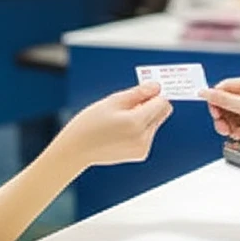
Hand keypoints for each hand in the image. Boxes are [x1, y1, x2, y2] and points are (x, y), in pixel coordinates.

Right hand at [58, 81, 172, 167]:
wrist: (76, 150)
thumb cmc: (90, 123)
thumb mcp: (113, 101)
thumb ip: (139, 93)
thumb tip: (157, 86)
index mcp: (136, 122)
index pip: (162, 102)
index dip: (154, 93)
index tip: (145, 90)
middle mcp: (143, 137)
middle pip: (162, 112)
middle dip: (151, 104)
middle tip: (132, 101)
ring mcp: (143, 148)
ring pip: (155, 122)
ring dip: (145, 116)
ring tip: (121, 118)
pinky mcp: (140, 154)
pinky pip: (148, 134)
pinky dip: (140, 128)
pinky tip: (122, 129)